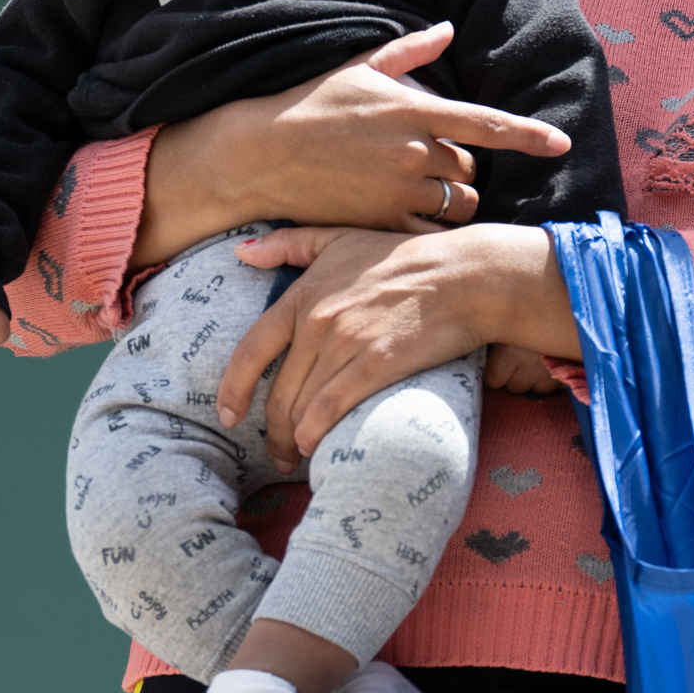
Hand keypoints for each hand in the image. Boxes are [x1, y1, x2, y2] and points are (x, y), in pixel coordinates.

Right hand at [134, 23, 571, 266]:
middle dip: (458, 167)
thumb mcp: (359, 70)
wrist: (259, 154)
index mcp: (414, 110)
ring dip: (449, 197)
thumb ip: (410, 52)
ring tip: (414, 187)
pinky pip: (428, 230)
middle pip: (470, 169)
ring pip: (455, 201)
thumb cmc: (309, 105)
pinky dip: (428, 225)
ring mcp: (398, 190)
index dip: (529, 135)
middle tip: (421, 160)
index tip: (562, 143)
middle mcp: (413, 151)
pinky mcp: (381, 222)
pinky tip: (408, 215)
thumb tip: (447, 29)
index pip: (486, 123)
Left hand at [221, 223, 577, 465]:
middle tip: (277, 452)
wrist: (464, 275)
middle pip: (278, 392)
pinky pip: (331, 408)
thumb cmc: (404, 258)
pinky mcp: (378, 364)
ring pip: (302, 406)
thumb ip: (290, 244)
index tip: (229, 416)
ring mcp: (347, 343)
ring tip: (299, 454)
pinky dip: (317, 433)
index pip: (250, 351)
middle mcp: (318, 321)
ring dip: (294, 439)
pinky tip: (317, 446)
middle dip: (271, 431)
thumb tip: (240, 253)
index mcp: (304, 295)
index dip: (232, 390)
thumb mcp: (342, 238)